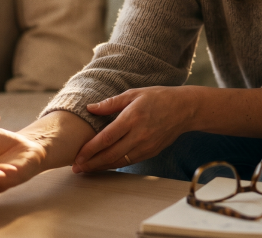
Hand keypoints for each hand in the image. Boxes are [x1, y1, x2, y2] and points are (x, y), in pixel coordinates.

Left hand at [73, 86, 195, 172]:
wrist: (184, 109)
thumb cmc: (158, 98)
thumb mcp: (134, 94)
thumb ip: (110, 103)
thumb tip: (90, 108)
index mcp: (132, 118)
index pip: (106, 138)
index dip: (90, 149)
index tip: (77, 156)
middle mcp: (139, 135)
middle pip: (110, 155)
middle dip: (91, 163)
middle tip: (76, 167)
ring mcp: (146, 146)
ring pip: (119, 161)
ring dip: (101, 167)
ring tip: (87, 168)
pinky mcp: (151, 152)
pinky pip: (129, 162)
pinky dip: (115, 164)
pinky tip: (104, 164)